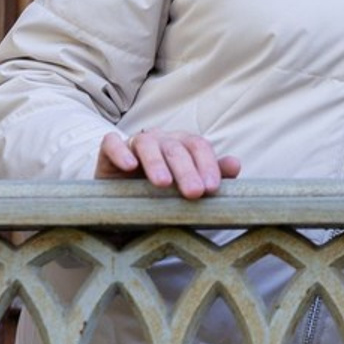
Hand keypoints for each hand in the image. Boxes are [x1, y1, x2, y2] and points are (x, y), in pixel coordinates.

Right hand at [96, 129, 240, 199]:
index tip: (212, 188)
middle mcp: (161, 140)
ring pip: (147, 144)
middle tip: (194, 193)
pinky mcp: (108, 151)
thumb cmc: (158, 194)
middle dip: (187, 170)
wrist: (119, 203)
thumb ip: (211, 175)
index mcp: (182, 144)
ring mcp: (134, 143)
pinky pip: (112, 144)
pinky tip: (129, 166)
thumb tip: (236, 164)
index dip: (208, 165)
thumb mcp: (184, 187)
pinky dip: (121, 152)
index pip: (199, 147)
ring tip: (163, 183)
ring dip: (156, 162)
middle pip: (177, 148)